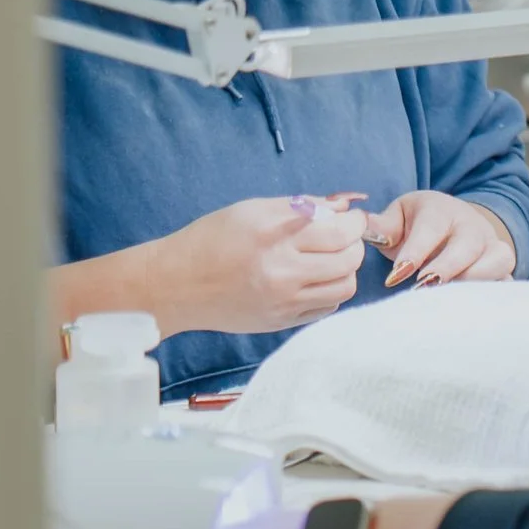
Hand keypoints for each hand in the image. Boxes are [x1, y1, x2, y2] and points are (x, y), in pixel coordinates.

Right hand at [151, 195, 369, 335]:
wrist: (174, 285)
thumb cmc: (211, 240)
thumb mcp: (252, 210)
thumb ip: (302, 206)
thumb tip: (343, 206)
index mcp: (273, 238)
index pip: (339, 232)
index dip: (354, 223)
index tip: (351, 218)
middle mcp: (281, 272)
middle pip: (349, 260)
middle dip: (354, 244)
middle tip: (342, 237)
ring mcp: (283, 302)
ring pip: (345, 287)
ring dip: (346, 270)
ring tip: (328, 259)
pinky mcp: (281, 322)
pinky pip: (327, 307)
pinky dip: (330, 291)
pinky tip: (312, 279)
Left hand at [367, 192, 516, 288]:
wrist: (457, 224)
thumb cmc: (420, 225)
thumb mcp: (399, 217)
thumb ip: (381, 226)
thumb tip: (361, 227)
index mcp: (442, 210)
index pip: (432, 227)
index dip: (415, 252)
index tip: (394, 277)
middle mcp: (473, 226)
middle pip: (468, 245)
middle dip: (446, 268)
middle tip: (421, 289)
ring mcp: (493, 247)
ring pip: (497, 261)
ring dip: (472, 282)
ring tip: (445, 301)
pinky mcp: (504, 269)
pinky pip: (507, 282)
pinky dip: (492, 296)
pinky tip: (467, 311)